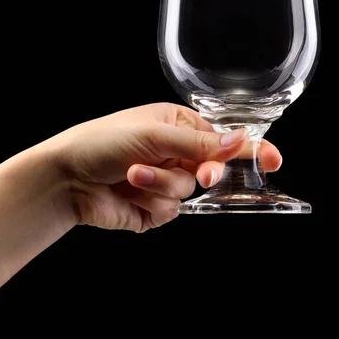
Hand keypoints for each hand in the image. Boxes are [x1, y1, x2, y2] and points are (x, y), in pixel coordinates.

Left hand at [45, 102, 281, 231]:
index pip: (221, 138)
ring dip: (160, 185)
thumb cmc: (100, 143)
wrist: (65, 179)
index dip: (249, 149)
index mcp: (175, 126)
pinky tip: (128, 192)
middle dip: (203, 173)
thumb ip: (198, 143)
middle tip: (202, 175)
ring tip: (132, 173)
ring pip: (188, 192)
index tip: (273, 160)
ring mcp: (163, 182)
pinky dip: (150, 203)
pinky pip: (169, 212)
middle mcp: (173, 154)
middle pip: (211, 169)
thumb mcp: (152, 135)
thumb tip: (240, 139)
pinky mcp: (151, 209)